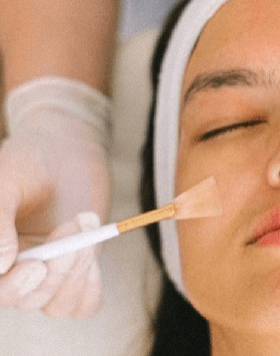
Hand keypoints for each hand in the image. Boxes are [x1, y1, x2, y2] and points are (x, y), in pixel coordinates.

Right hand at [0, 77, 110, 317]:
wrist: (68, 149)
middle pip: (23, 298)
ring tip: (87, 219)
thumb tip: (0, 266)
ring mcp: (43, 275)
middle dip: (55, 270)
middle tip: (76, 224)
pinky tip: (94, 257)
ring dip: (77, 269)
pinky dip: (90, 289)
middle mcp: (9, 271)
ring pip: (55, 305)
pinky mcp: (75, 274)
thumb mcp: (6, 179)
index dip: (12, 286)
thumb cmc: (29, 160)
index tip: (37, 265)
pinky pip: (82, 306)